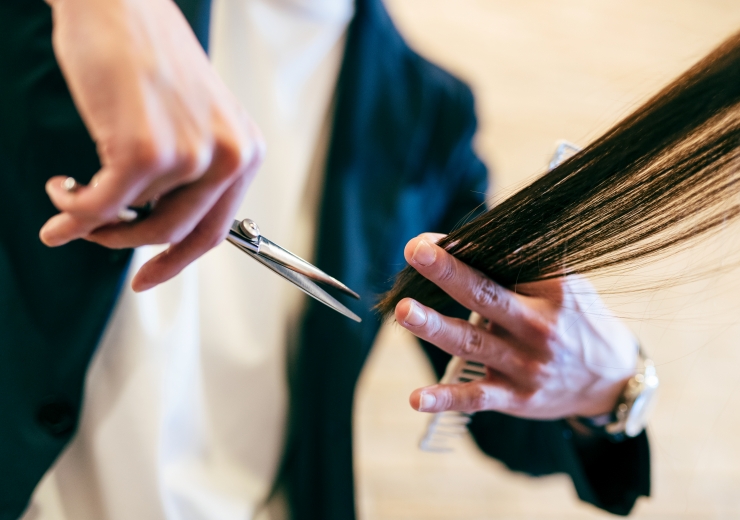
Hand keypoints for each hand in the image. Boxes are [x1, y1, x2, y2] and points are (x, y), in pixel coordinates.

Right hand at [40, 0, 263, 290]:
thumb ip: (189, 172)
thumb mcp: (192, 119)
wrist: (116, 1)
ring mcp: (189, 154)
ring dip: (95, 220)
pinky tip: (60, 196)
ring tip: (72, 199)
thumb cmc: (147, 54)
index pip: (216, 230)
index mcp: (245, 150)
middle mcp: (228, 155)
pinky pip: (101, 207)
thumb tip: (153, 224)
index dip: (178, 261)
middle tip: (96, 234)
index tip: (149, 275)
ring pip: (136, 220)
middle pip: (175, 233)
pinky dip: (73, 212)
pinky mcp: (144, 150)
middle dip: (127, 242)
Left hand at [394, 234, 636, 418]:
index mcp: (553, 291)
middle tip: (416, 253)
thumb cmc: (577, 320)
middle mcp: (538, 327)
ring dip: (435, 328)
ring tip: (405, 310)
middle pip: (486, 296)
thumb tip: (483, 233)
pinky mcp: (516, 396)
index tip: (427, 239)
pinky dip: (447, 399)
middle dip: (448, 273)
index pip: (505, 263)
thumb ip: (528, 264)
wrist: (611, 380)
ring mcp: (525, 364)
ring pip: (473, 343)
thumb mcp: (568, 284)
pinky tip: (417, 398)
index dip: (465, 249)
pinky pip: (477, 398)